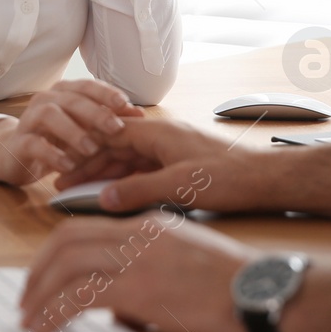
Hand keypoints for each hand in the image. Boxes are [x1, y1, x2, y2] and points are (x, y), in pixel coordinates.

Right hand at [0, 80, 143, 184]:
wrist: (14, 155)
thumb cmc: (56, 140)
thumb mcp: (83, 129)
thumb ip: (107, 119)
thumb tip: (139, 114)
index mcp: (64, 92)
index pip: (87, 86)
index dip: (106, 93)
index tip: (126, 104)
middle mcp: (45, 100)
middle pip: (72, 100)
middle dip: (95, 113)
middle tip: (116, 128)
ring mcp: (29, 120)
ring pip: (50, 116)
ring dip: (73, 131)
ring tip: (91, 149)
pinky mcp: (18, 143)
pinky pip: (34, 144)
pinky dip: (52, 154)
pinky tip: (68, 165)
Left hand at [20, 215, 256, 331]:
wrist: (267, 294)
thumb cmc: (237, 289)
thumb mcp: (185, 267)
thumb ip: (147, 277)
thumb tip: (117, 309)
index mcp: (151, 224)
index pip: (86, 228)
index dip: (54, 254)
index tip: (43, 279)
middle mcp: (140, 233)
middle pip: (67, 240)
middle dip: (37, 271)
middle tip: (26, 298)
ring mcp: (140, 258)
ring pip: (66, 264)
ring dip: (39, 293)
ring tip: (29, 318)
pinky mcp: (141, 288)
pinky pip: (80, 295)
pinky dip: (54, 311)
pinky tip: (46, 328)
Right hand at [51, 118, 270, 213]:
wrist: (266, 180)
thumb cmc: (228, 177)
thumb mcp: (178, 186)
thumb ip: (138, 191)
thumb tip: (105, 198)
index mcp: (159, 133)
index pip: (110, 136)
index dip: (85, 152)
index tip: (64, 168)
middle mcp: (164, 137)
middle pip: (117, 148)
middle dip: (90, 165)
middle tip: (65, 183)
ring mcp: (173, 150)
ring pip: (130, 160)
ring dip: (107, 174)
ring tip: (84, 190)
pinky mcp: (183, 165)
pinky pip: (146, 170)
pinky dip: (128, 181)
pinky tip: (117, 194)